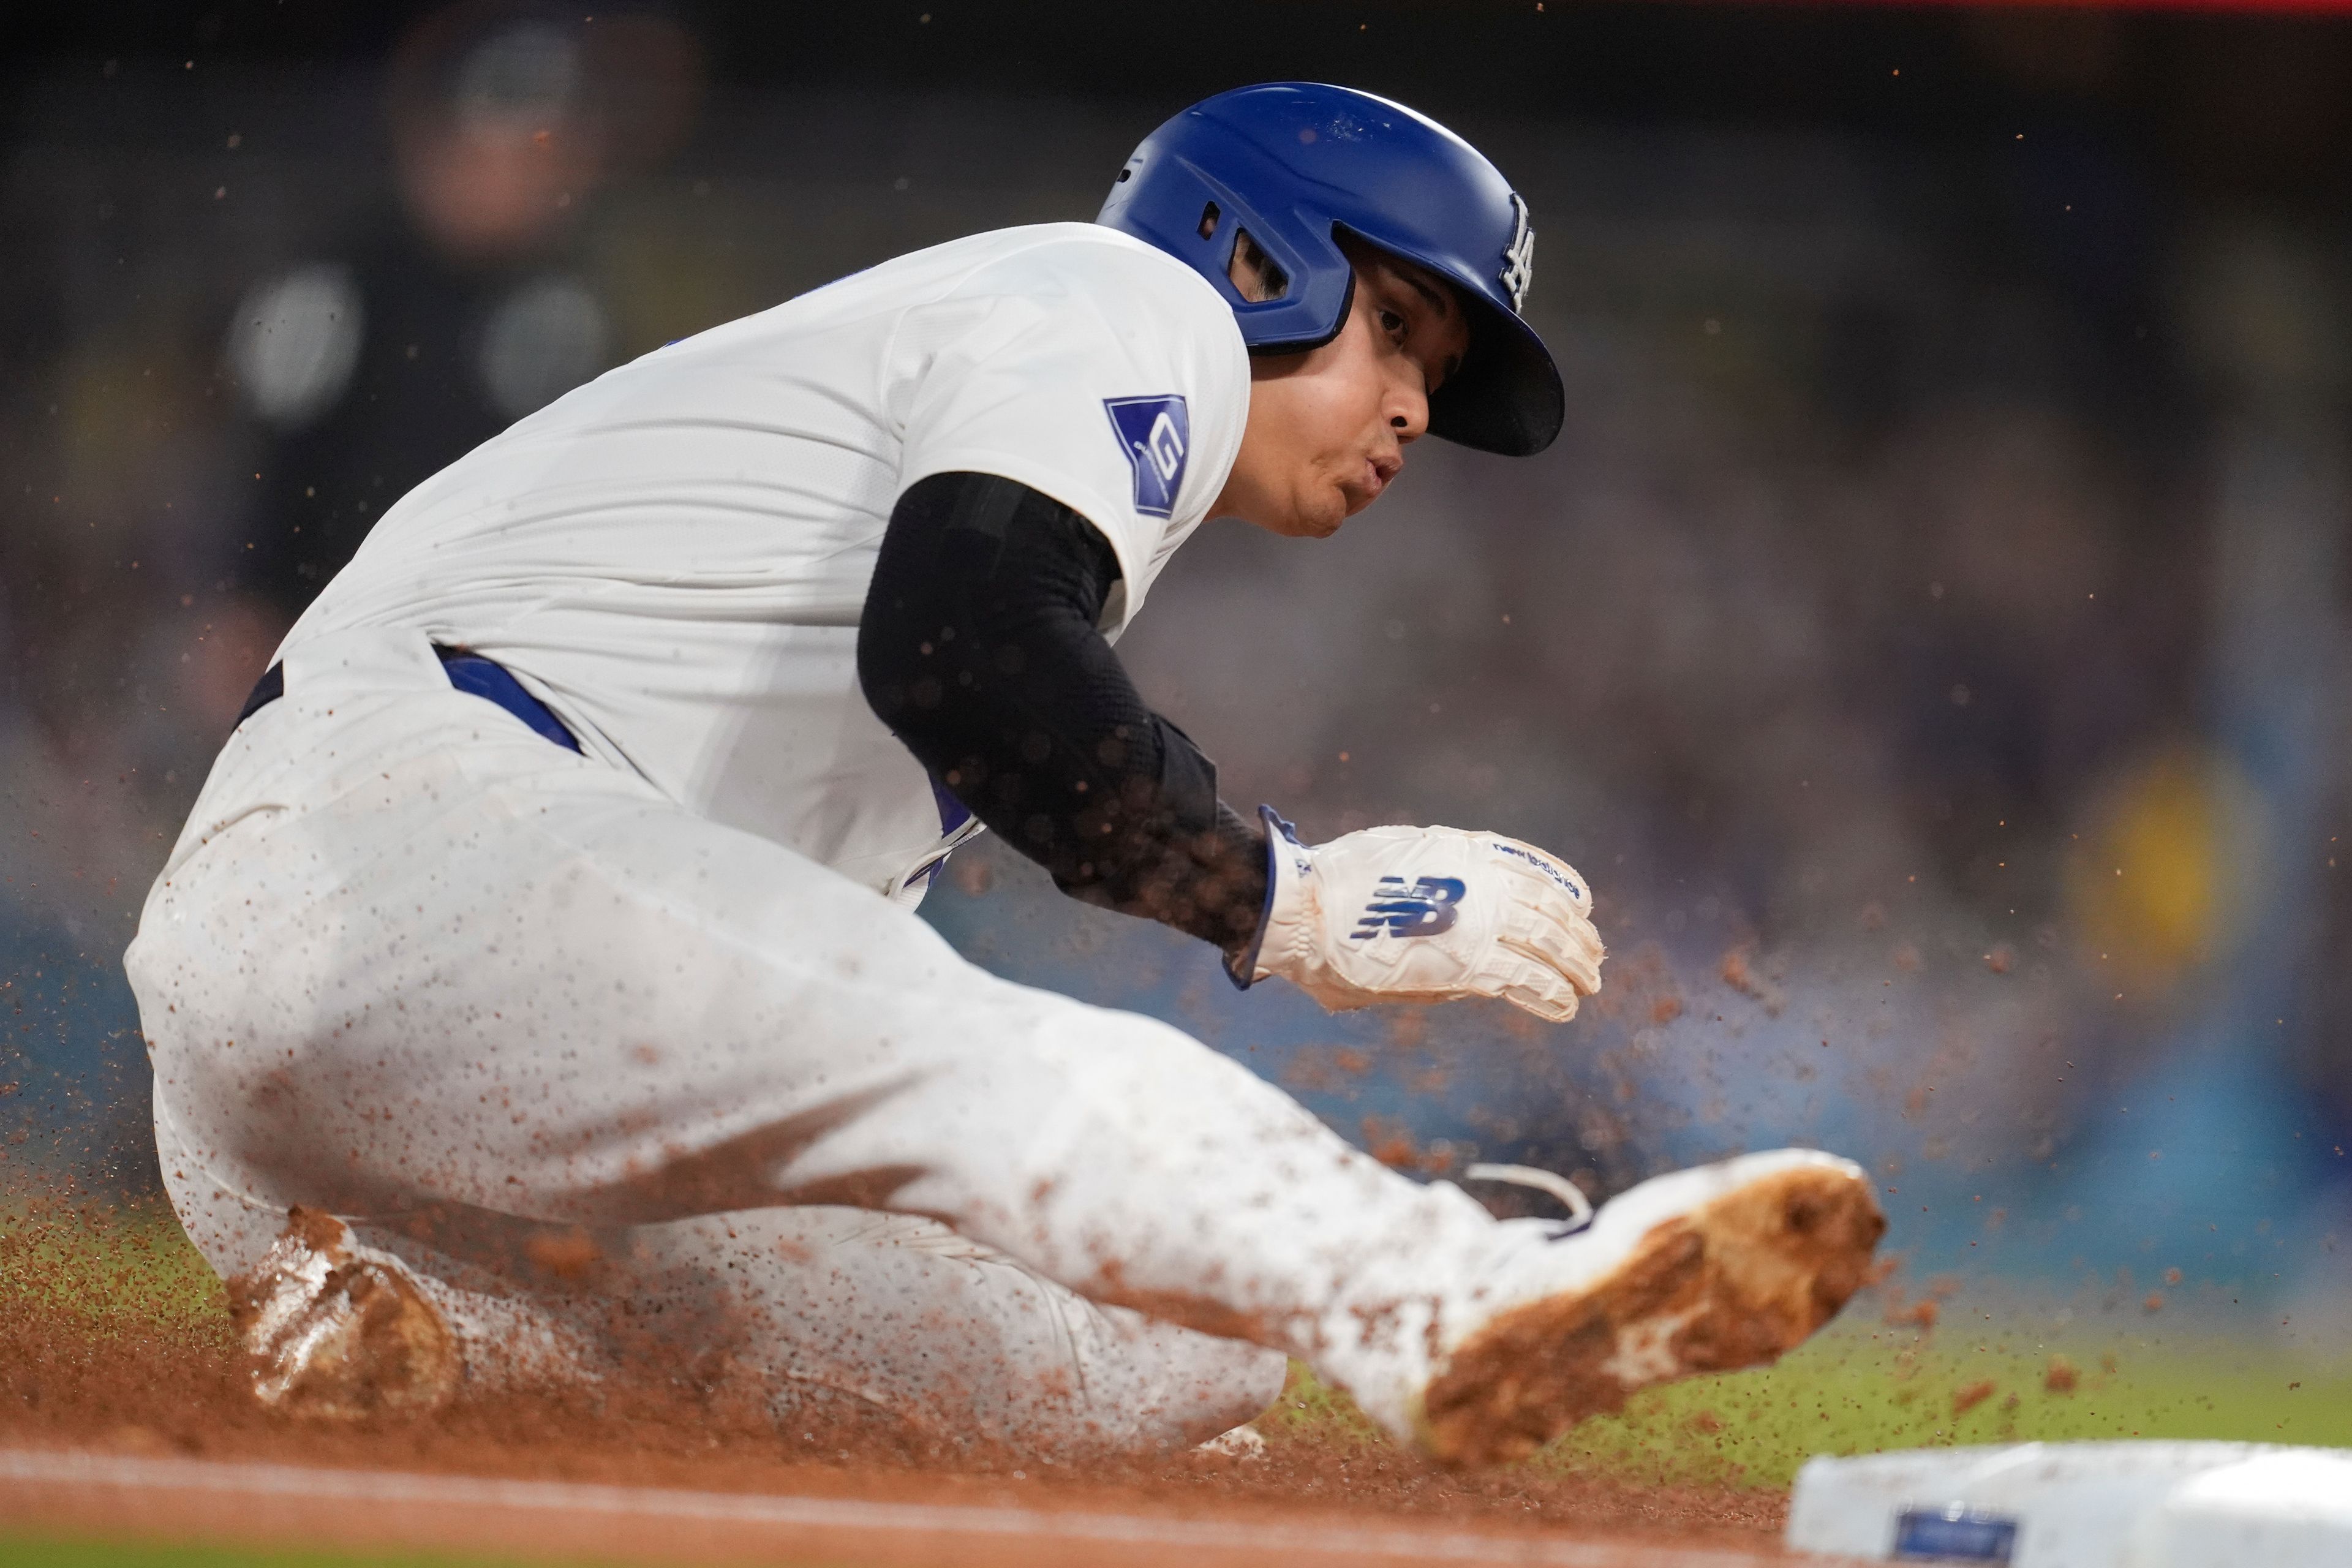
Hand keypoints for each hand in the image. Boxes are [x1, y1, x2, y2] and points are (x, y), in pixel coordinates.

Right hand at [1238, 809, 1603, 1020]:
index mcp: (1466, 852)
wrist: (1308, 910)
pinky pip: (1526, 981)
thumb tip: (1462, 918)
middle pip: (1550, 910)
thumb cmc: (1336, 887)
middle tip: (1594, 956)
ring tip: (1590, 984)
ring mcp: (1481, 921)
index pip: (1536, 870)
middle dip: (1577, 936)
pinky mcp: (1469, 965)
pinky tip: (1566, 1005)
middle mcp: (1483, 882)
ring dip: (1575, 966)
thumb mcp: (1401, 862)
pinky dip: (1551, 994)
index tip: (1583, 905)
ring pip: (1549, 944)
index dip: (1564, 889)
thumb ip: (1439, 888)